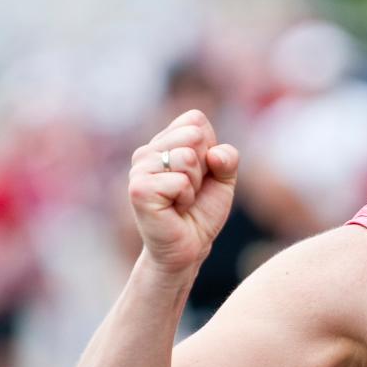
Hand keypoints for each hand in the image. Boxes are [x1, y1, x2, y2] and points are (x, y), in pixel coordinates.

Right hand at [128, 110, 238, 272]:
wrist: (190, 246)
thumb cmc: (202, 210)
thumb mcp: (224, 178)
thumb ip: (228, 157)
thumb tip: (214, 154)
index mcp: (164, 141)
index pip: (195, 120)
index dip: (209, 148)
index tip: (201, 173)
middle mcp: (147, 150)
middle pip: (194, 135)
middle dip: (204, 166)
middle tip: (191, 189)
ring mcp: (139, 168)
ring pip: (188, 158)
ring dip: (195, 184)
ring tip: (182, 199)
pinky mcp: (139, 189)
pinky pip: (180, 181)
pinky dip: (187, 198)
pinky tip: (174, 209)